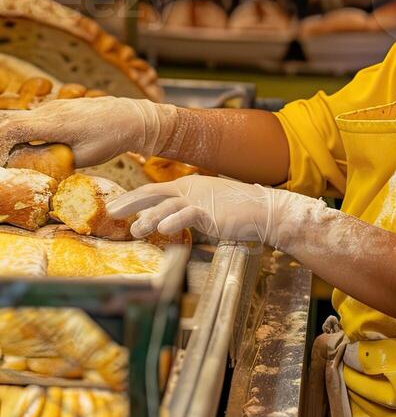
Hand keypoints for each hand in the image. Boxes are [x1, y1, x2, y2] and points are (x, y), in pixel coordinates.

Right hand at [0, 97, 177, 168]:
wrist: (132, 118)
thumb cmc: (110, 139)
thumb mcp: (80, 156)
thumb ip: (50, 159)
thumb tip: (26, 168)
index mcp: (54, 122)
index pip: (11, 128)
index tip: (0, 164)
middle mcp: (50, 110)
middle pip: (9, 121)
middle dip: (1, 142)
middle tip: (5, 165)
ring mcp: (54, 107)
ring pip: (20, 119)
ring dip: (10, 138)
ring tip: (11, 159)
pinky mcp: (58, 109)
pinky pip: (32, 119)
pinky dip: (21, 132)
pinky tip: (21, 148)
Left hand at [107, 175, 277, 241]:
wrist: (262, 210)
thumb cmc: (235, 212)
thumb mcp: (205, 209)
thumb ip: (185, 213)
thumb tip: (164, 223)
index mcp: (188, 187)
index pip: (154, 191)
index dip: (133, 198)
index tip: (114, 207)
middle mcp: (190, 189)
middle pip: (153, 193)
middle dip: (130, 202)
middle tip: (111, 211)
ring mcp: (200, 199)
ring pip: (167, 205)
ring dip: (150, 217)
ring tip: (136, 229)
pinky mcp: (210, 210)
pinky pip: (188, 214)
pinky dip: (174, 220)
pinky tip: (163, 230)